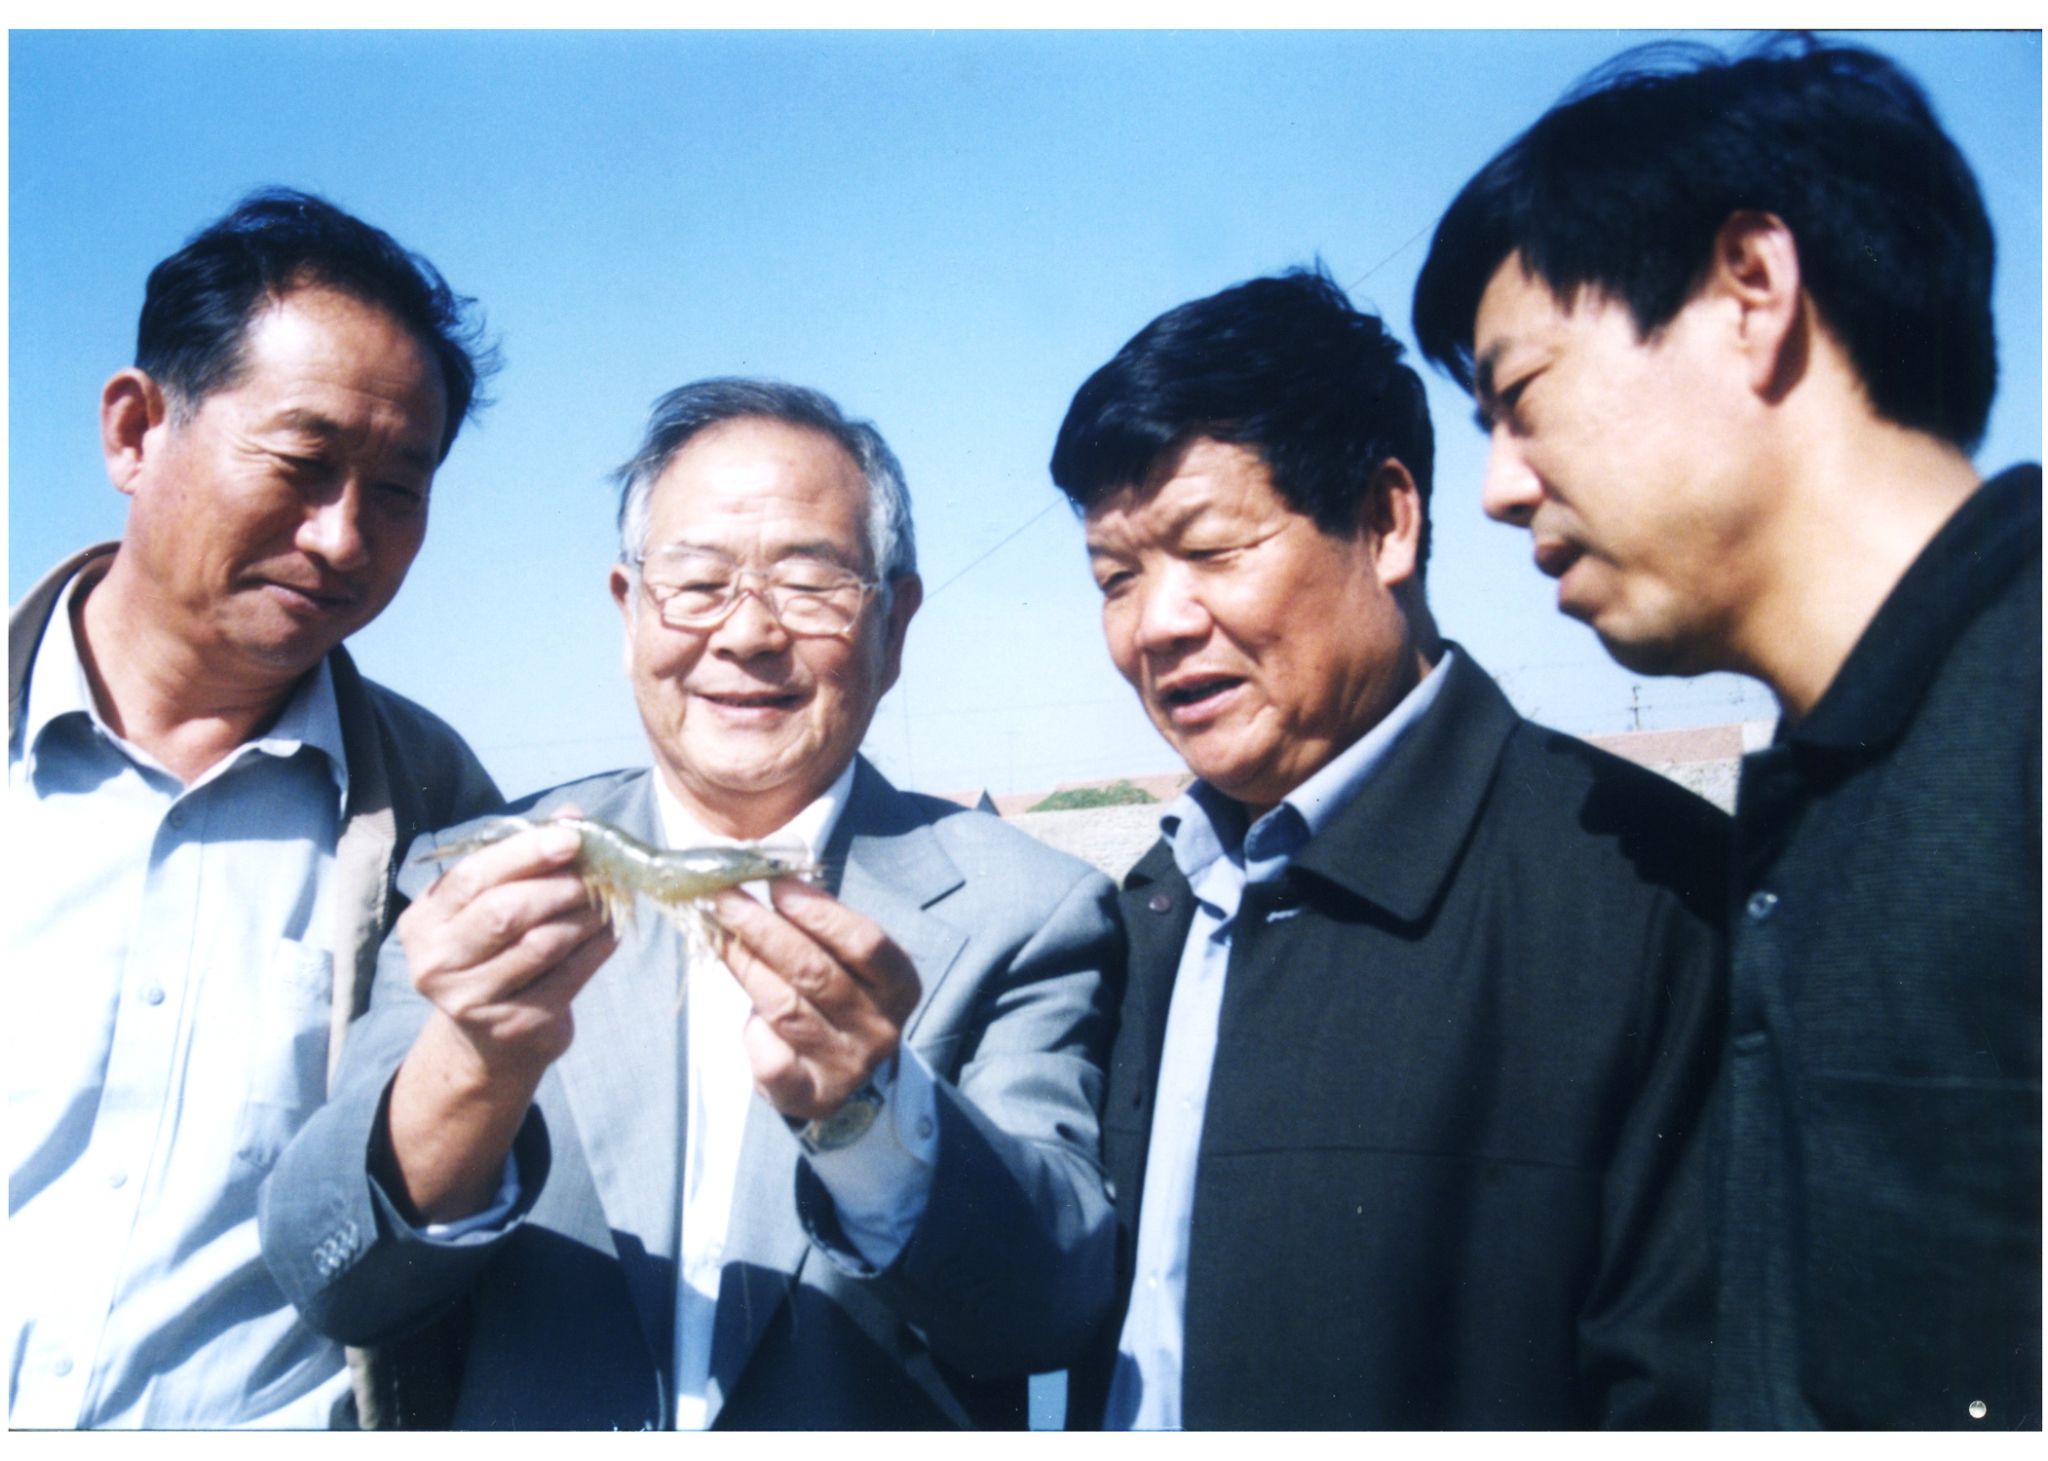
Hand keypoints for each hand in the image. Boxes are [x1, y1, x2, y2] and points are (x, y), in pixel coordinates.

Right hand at [383, 810, 616, 1222]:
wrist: (488, 1039)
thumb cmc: (493, 951)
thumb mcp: (494, 903)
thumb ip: (525, 859)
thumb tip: (571, 816)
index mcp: (424, 921)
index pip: (474, 876)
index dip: (526, 854)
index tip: (572, 838)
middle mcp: (436, 962)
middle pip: (506, 911)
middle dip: (562, 885)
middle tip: (601, 873)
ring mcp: (470, 1000)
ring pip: (542, 943)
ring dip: (586, 915)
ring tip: (610, 899)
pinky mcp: (512, 1025)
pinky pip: (567, 976)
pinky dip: (597, 948)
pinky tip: (611, 932)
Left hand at [709, 880, 920, 1121]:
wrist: (845, 1075)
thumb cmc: (838, 996)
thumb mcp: (844, 958)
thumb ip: (816, 922)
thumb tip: (762, 872)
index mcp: (900, 985)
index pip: (864, 942)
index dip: (818, 911)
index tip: (775, 884)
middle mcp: (881, 1028)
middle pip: (816, 972)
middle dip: (764, 928)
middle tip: (726, 898)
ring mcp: (848, 1065)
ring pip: (786, 1008)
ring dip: (744, 964)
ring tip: (717, 931)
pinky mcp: (813, 1096)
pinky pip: (773, 1058)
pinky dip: (752, 1031)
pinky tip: (745, 1010)